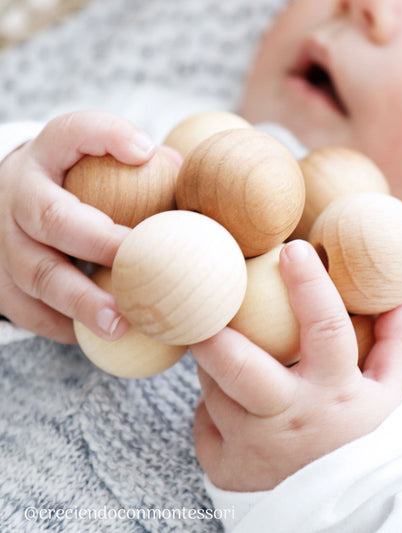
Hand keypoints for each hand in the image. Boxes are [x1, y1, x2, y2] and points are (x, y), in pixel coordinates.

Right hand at [0, 111, 155, 342]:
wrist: (12, 202)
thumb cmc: (74, 184)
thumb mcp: (96, 161)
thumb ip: (139, 164)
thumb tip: (184, 171)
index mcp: (48, 155)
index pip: (71, 132)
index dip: (106, 138)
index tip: (146, 152)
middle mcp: (19, 194)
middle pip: (52, 217)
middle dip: (98, 244)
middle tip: (140, 267)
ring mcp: (3, 239)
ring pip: (37, 273)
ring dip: (80, 301)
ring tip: (119, 324)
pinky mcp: (0, 280)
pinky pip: (26, 308)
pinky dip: (61, 325)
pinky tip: (94, 336)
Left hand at [192, 239, 401, 491]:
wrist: (351, 514)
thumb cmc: (369, 442)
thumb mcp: (392, 393)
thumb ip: (395, 342)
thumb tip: (398, 296)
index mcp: (335, 394)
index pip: (325, 327)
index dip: (309, 284)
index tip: (292, 249)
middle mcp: (290, 420)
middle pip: (237, 366)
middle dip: (214, 330)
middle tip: (204, 302)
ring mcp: (253, 448)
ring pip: (213, 387)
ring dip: (216, 363)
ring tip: (233, 355)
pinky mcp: (226, 469)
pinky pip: (204, 422)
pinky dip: (213, 407)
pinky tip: (234, 408)